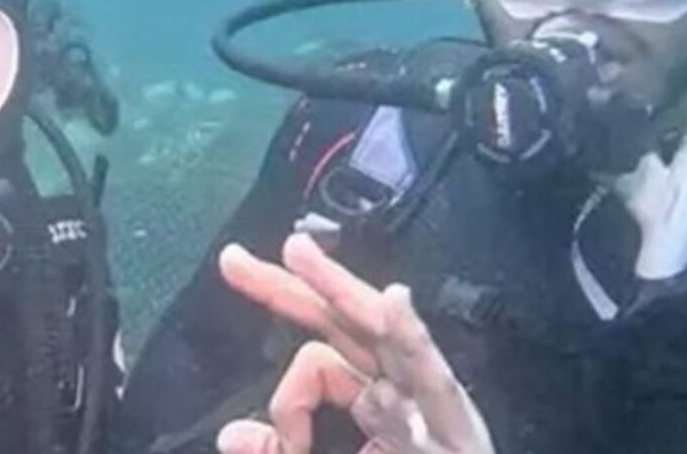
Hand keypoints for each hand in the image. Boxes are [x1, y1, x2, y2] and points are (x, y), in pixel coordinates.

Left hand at [215, 234, 492, 453]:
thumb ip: (282, 452)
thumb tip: (230, 434)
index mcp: (376, 399)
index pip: (320, 358)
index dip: (287, 396)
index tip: (254, 441)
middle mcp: (403, 390)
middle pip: (344, 322)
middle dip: (292, 286)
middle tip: (232, 260)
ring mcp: (430, 404)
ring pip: (381, 330)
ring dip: (338, 288)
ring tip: (296, 253)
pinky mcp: (456, 426)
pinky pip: (432, 376)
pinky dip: (412, 336)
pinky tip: (394, 301)